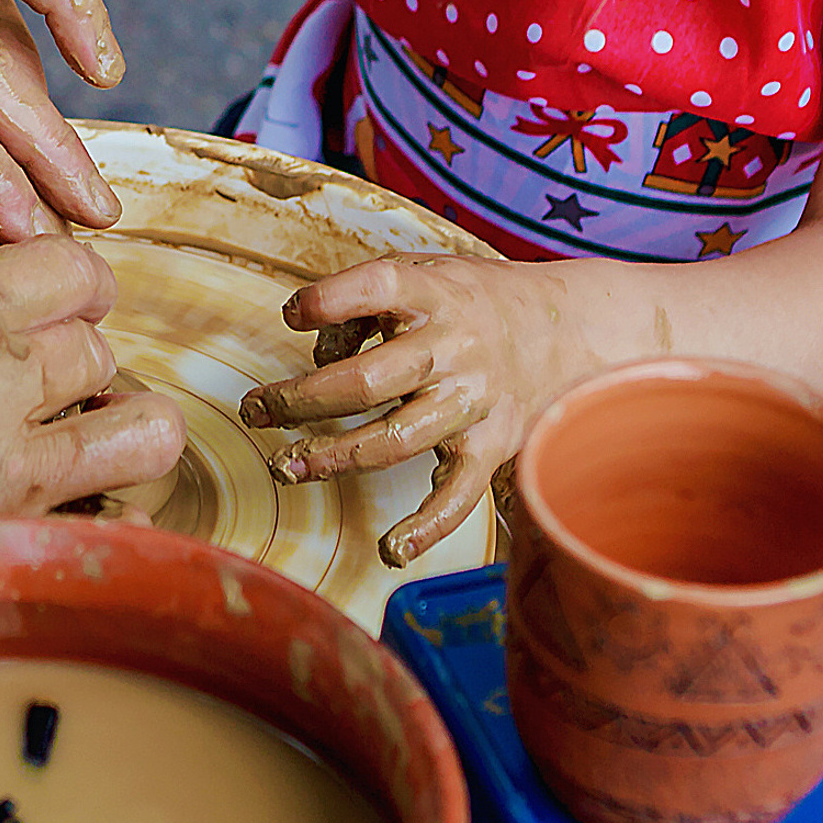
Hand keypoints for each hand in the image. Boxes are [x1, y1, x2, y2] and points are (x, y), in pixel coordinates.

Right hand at [0, 238, 182, 580]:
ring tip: (79, 433)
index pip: (71, 267)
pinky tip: (71, 496)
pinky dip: (105, 491)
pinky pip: (112, 492)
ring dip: (114, 419)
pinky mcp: (9, 526)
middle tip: (45, 384)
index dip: (75, 287)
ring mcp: (7, 453)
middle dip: (79, 358)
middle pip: (98, 341)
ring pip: (135, 416)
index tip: (64, 307)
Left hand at [238, 254, 600, 564]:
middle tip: (255, 411)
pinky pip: (458, 495)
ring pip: (396, 439)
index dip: (328, 301)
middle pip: (367, 381)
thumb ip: (363, 300)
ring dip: (334, 458)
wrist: (567, 328)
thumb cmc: (470, 301)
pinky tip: (391, 548)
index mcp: (434, 294)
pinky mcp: (491, 445)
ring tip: (285, 465)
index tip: (292, 314)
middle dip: (300, 400)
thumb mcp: (423, 274)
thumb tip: (316, 348)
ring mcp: (472, 401)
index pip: (378, 287)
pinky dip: (427, 527)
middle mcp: (453, 348)